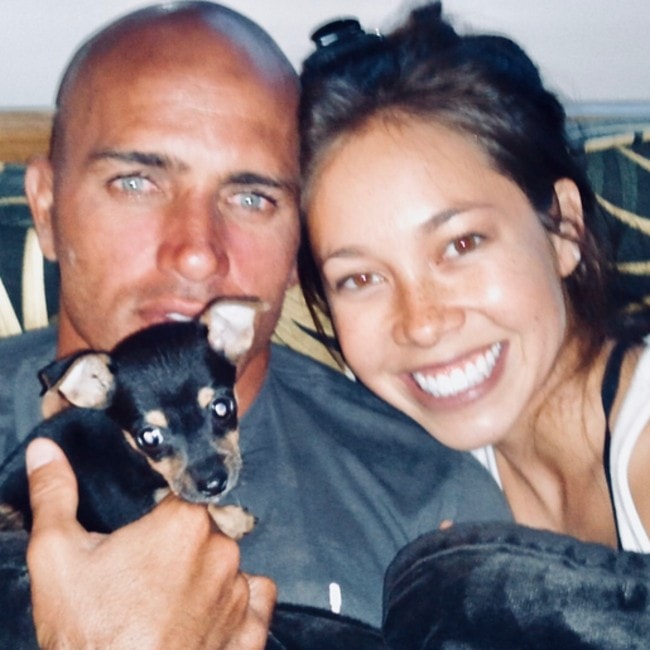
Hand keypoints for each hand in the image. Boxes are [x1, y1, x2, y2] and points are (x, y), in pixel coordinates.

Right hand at [25, 438, 275, 648]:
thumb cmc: (88, 635)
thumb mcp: (57, 557)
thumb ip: (55, 495)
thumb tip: (46, 452)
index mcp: (184, 523)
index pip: (183, 490)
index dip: (162, 506)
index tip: (146, 525)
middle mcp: (222, 550)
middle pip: (204, 528)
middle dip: (177, 543)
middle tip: (143, 570)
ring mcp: (239, 593)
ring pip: (227, 563)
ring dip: (205, 573)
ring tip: (165, 600)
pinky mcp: (249, 631)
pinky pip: (255, 599)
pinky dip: (238, 601)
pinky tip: (207, 612)